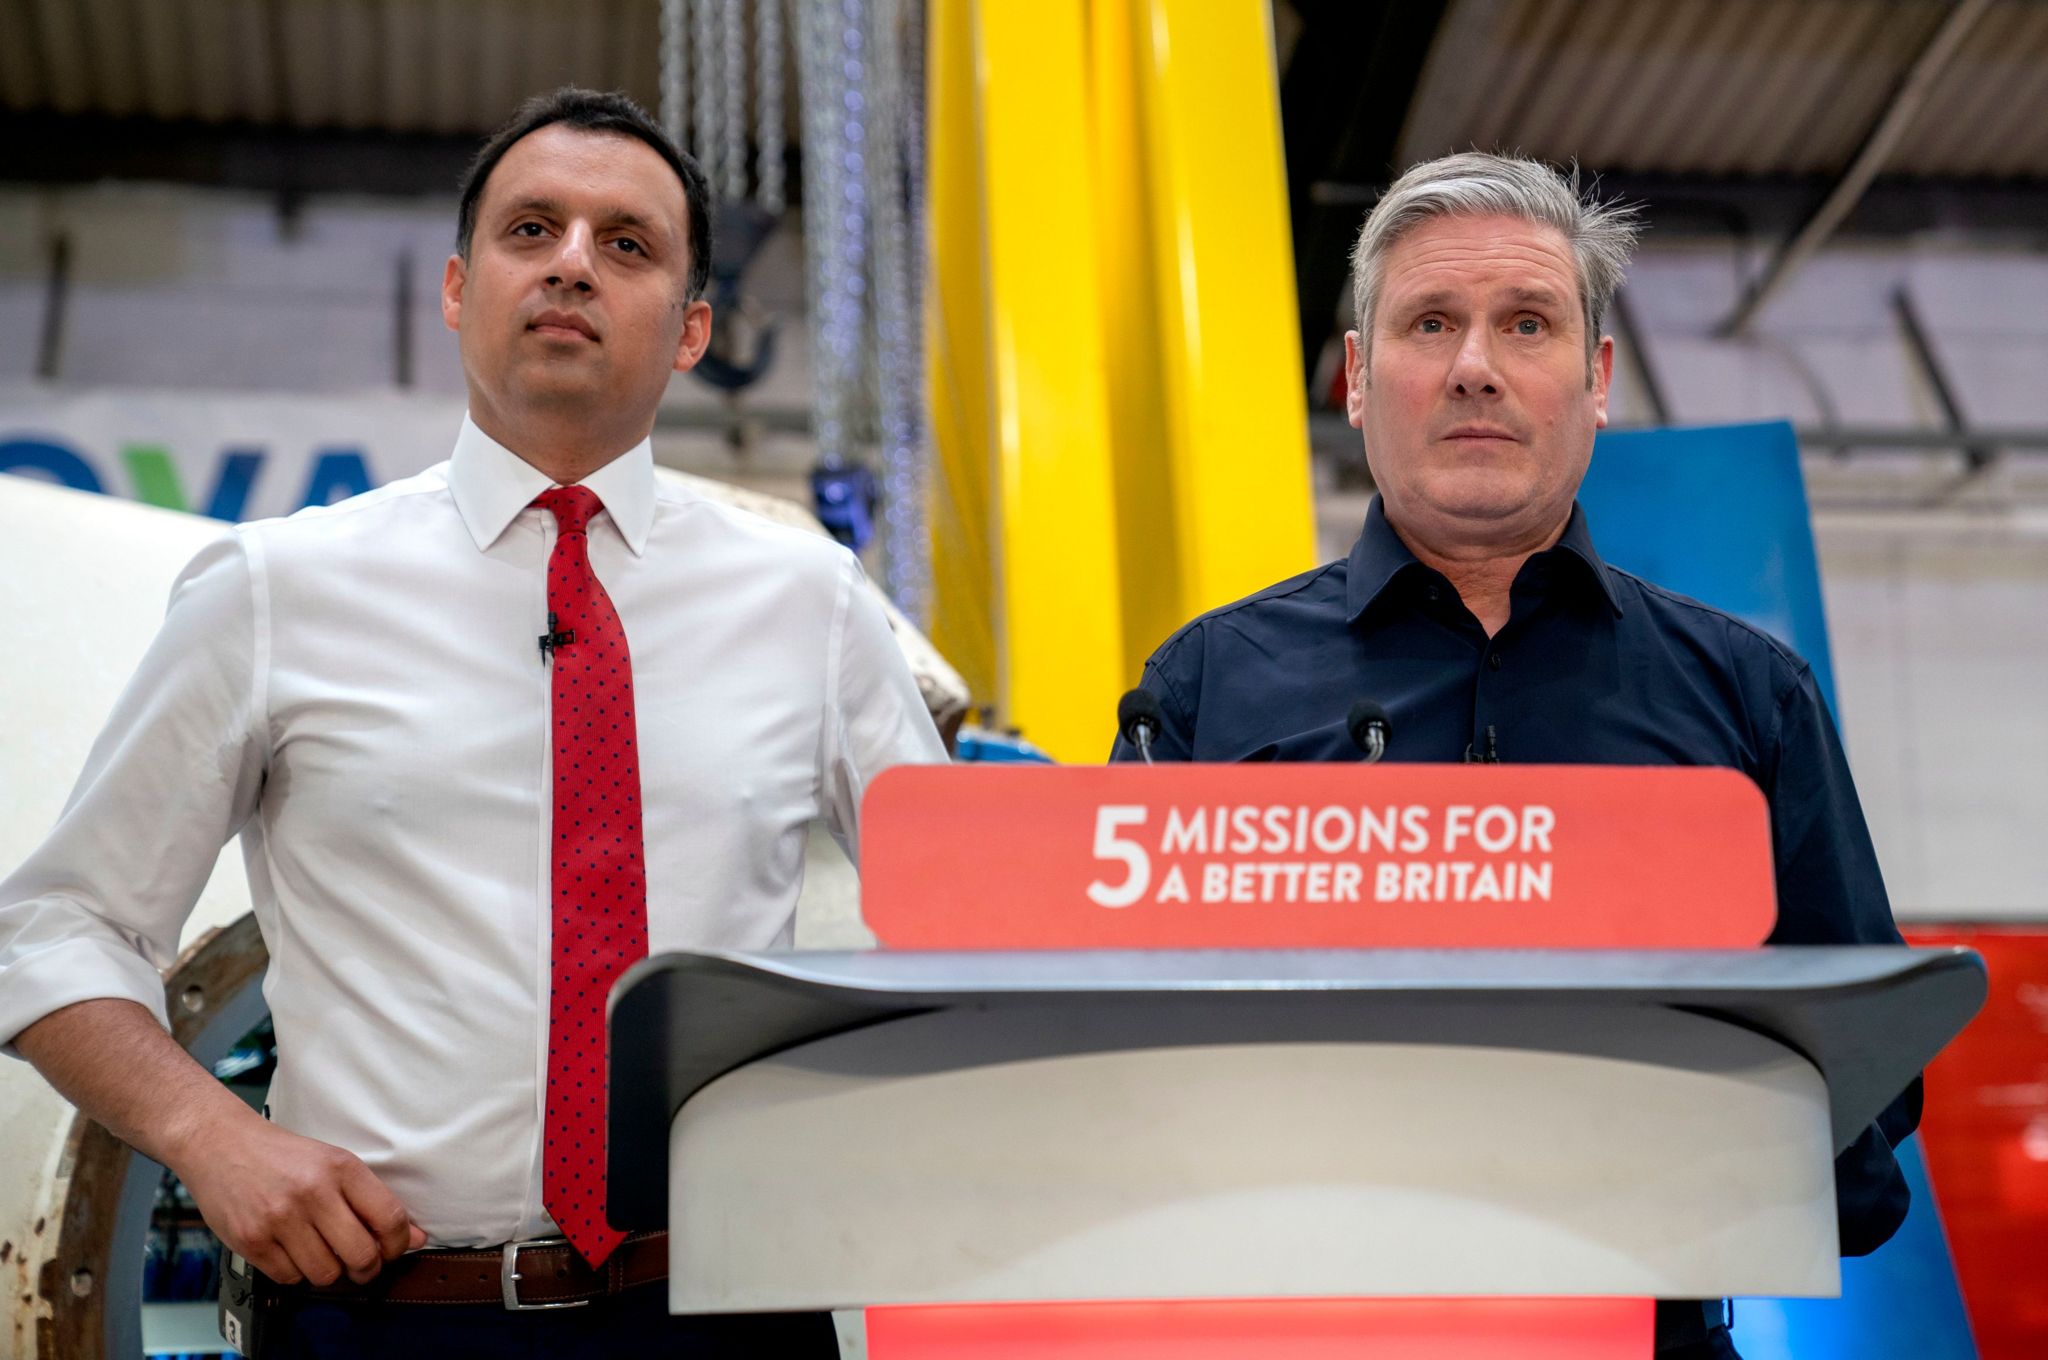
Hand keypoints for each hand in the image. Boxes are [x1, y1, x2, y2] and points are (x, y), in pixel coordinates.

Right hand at [174, 1114, 428, 1285]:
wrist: (219, 1144)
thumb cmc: (282, 1155)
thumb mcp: (333, 1162)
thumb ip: (372, 1200)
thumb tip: (415, 1238)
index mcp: (341, 1168)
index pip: (390, 1218)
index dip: (400, 1244)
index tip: (395, 1249)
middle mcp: (312, 1193)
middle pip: (361, 1255)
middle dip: (368, 1268)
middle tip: (362, 1264)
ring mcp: (279, 1218)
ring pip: (325, 1273)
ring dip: (329, 1271)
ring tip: (322, 1253)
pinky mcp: (251, 1240)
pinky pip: (289, 1278)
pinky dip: (295, 1273)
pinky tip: (291, 1252)